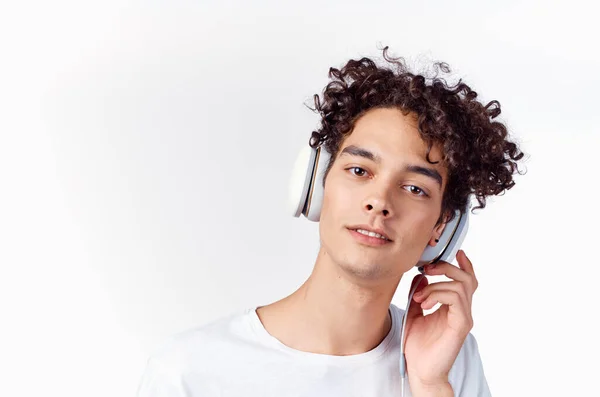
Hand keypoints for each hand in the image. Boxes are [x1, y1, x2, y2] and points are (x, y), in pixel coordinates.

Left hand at [403, 249, 478, 388]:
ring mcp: (464, 317)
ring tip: (419, 297)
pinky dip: (438, 295)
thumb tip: (421, 277)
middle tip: (427, 270)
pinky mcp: (461, 325)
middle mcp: (462, 310)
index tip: (455, 251)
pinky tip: (424, 303)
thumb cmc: (419, 344)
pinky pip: (456, 299)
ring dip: (436, 285)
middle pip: (467, 278)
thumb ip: (419, 294)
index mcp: (454, 306)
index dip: (464, 264)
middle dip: (446, 267)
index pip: (466, 280)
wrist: (420, 369)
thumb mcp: (414, 312)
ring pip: (461, 286)